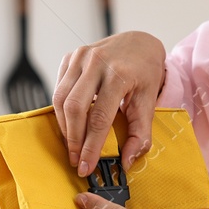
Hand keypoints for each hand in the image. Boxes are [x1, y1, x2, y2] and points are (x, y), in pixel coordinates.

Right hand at [53, 31, 166, 175]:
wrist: (139, 42)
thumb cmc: (145, 72)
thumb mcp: (149, 101)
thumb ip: (140, 133)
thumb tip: (127, 161)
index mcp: (119, 74)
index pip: (99, 118)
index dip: (90, 146)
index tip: (86, 166)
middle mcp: (97, 62)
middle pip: (74, 108)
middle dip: (73, 139)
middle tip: (75, 159)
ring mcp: (80, 57)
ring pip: (61, 99)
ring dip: (64, 127)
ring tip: (72, 145)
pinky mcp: (70, 57)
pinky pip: (59, 88)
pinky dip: (62, 109)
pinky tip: (70, 123)